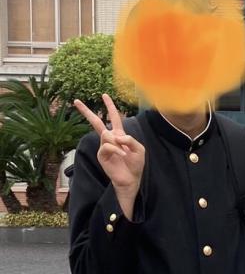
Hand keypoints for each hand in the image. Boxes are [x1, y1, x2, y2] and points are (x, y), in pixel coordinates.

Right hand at [74, 94, 144, 215]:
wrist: (131, 179)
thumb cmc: (135, 164)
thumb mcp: (139, 148)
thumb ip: (130, 139)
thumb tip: (115, 135)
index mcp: (119, 135)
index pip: (114, 117)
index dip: (110, 106)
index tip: (104, 95)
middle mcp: (109, 139)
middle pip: (96, 122)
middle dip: (86, 111)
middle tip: (75, 101)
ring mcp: (104, 147)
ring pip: (107, 135)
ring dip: (117, 142)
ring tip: (124, 153)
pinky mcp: (101, 155)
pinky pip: (107, 146)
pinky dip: (116, 149)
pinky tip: (122, 155)